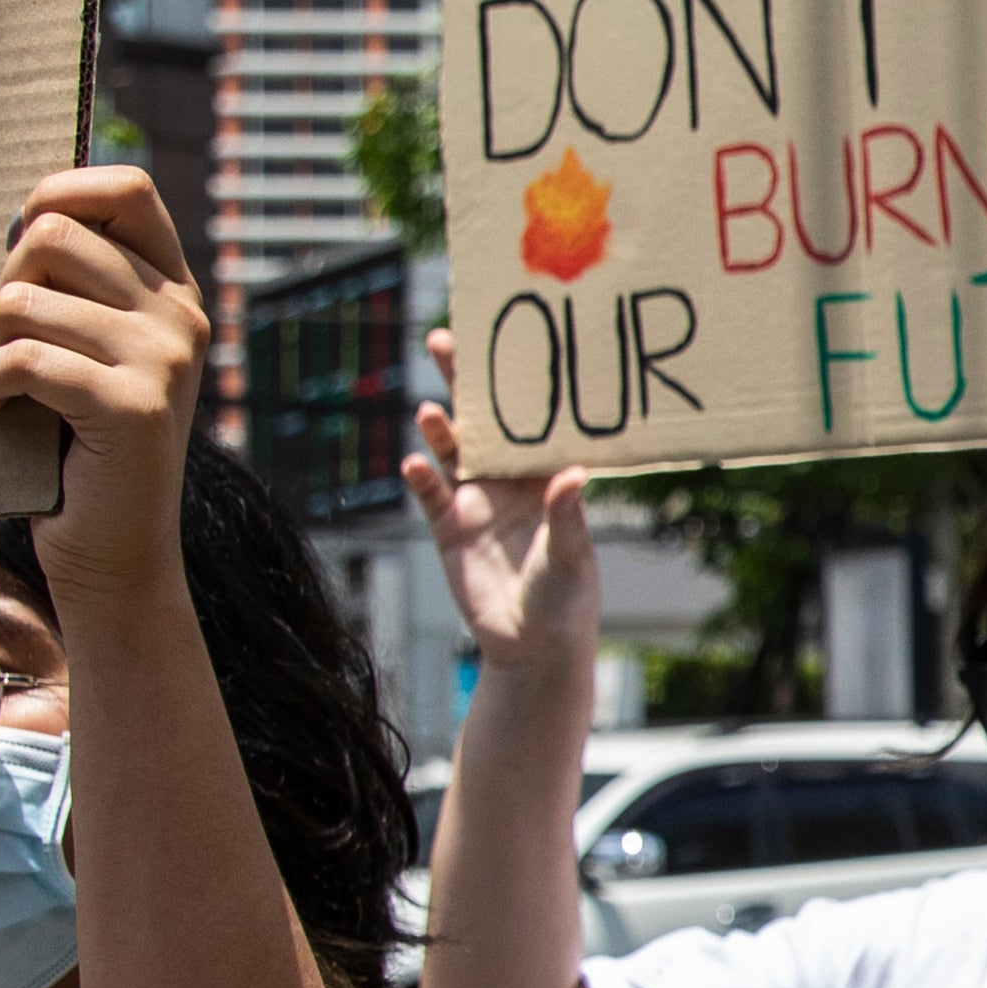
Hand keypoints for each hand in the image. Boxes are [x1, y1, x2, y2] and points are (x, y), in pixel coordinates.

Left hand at [0, 170, 210, 606]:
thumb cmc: (79, 451)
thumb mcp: (89, 355)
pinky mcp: (131, 407)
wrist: (116, 557)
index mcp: (175, 293)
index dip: (59, 191)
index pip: (125, 189)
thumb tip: (10, 218)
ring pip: (24, 296)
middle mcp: (181, 317)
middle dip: (0, 280)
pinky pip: (23, 359)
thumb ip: (75, 291)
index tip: (16, 241)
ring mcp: (163, 361)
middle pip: (55, 234)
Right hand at [402, 327, 597, 669]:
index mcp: (545, 475)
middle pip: (482, 419)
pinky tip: (414, 464)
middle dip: (463, 381)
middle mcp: (508, 479)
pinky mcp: (448, 528)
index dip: (518, 381)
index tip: (507, 342)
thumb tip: (573, 475)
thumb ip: (566, 514)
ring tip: (431, 410)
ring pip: (450, 449)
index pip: (531, 418)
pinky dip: (420, 478)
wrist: (532, 648)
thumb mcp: (571, 555)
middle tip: (445, 339)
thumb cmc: (567, 598)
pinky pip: (429, 494)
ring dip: (439, 428)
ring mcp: (475, 500)